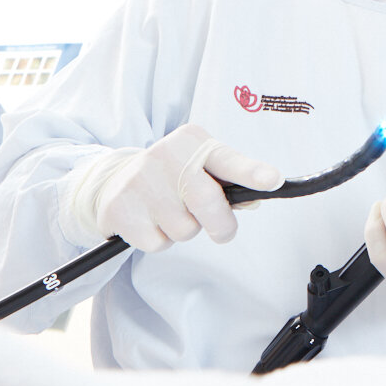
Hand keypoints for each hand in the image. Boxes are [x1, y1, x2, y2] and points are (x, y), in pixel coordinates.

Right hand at [67, 125, 282, 251]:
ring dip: (185, 231)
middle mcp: (165, 155)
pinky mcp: (121, 208)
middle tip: (222, 231)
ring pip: (185, 229)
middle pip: (208, 202)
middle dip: (221, 225)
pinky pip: (159, 243)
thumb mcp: (200, 168)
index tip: (274, 180)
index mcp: (192, 141)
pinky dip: (160, 240)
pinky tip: (150, 221)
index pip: (227, 159)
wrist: (112, 181)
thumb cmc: (171, 176)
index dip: (251, 172)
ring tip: (169, 213)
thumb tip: (254, 199)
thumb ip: (230, 183)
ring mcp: (140, 181)